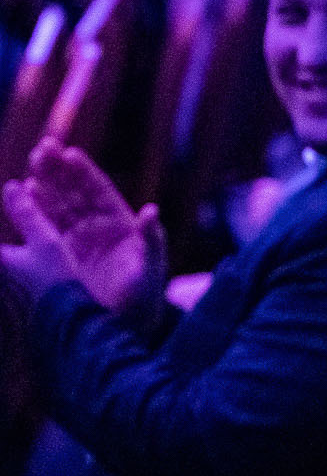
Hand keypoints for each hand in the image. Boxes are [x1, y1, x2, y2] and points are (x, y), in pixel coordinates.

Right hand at [0, 140, 165, 326]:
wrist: (122, 327)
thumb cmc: (143, 298)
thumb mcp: (150, 269)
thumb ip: (151, 240)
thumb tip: (151, 211)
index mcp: (121, 226)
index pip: (100, 192)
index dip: (86, 173)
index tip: (71, 153)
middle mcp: (96, 228)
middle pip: (75, 192)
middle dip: (60, 169)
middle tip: (43, 148)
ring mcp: (75, 239)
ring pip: (57, 204)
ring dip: (45, 182)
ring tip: (32, 163)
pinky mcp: (58, 254)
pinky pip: (45, 226)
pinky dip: (35, 208)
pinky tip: (24, 192)